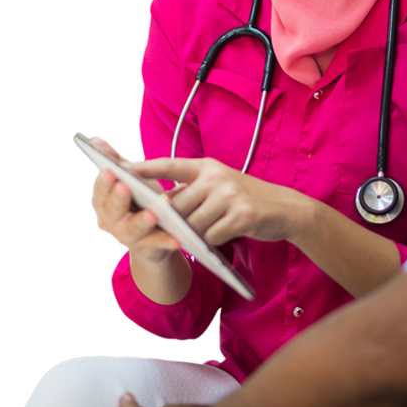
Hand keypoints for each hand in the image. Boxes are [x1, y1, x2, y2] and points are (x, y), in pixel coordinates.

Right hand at [90, 139, 180, 262]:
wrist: (152, 239)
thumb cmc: (140, 202)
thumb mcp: (130, 181)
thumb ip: (115, 162)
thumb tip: (95, 140)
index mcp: (105, 203)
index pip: (101, 190)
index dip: (105, 182)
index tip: (110, 171)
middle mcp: (111, 221)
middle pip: (113, 210)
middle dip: (118, 198)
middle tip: (125, 187)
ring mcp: (127, 237)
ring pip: (132, 229)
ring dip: (141, 221)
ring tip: (152, 214)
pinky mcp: (147, 248)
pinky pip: (156, 244)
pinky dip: (166, 241)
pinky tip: (177, 238)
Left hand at [132, 157, 310, 245]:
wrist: (287, 209)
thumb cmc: (248, 199)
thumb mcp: (221, 186)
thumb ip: (194, 191)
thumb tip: (162, 206)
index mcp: (209, 166)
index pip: (170, 165)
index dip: (145, 168)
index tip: (120, 169)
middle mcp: (217, 177)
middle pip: (177, 206)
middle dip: (176, 222)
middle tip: (181, 229)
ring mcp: (230, 195)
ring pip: (192, 224)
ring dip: (197, 234)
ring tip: (214, 229)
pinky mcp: (241, 215)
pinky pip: (211, 236)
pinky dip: (214, 241)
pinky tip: (227, 235)